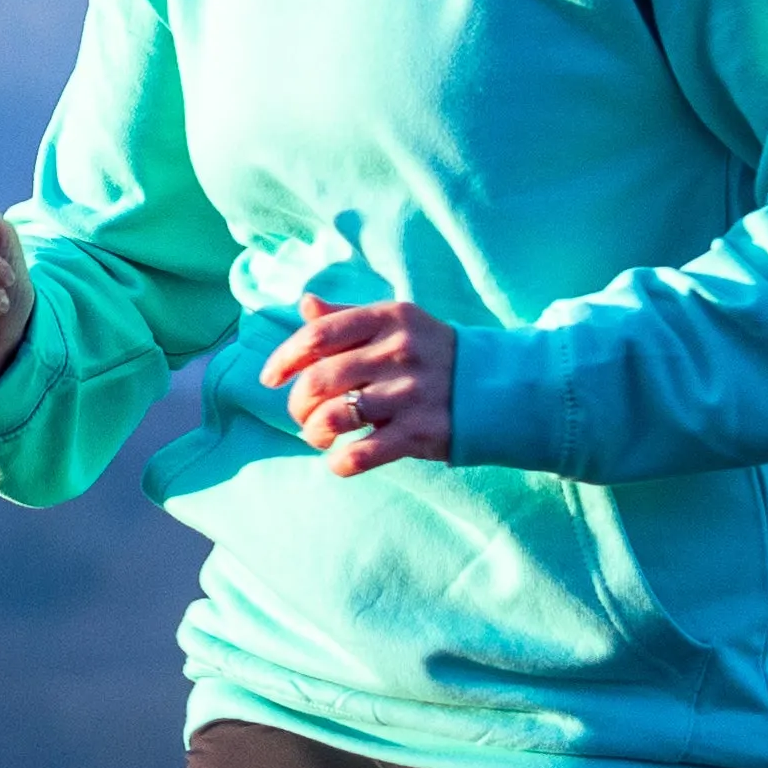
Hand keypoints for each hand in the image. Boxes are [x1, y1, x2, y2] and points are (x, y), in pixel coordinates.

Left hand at [263, 296, 455, 475]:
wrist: (498, 386)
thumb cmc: (433, 353)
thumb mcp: (397, 322)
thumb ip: (347, 316)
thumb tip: (304, 304)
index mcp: (388, 318)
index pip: (318, 335)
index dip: (284, 358)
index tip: (269, 379)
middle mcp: (398, 352)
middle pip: (319, 380)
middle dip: (298, 403)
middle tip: (301, 414)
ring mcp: (410, 393)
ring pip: (334, 417)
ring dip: (314, 432)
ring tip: (319, 436)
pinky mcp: (421, 432)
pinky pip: (363, 454)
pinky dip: (340, 463)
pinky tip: (339, 461)